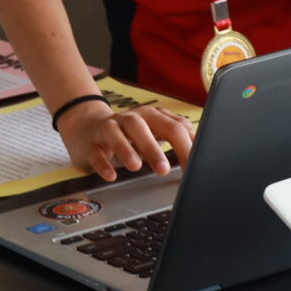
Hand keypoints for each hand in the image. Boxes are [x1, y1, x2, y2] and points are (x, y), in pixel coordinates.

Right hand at [56, 98, 197, 181]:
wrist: (87, 128)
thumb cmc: (128, 136)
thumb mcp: (154, 134)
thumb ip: (178, 140)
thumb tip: (203, 155)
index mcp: (152, 116)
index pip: (174, 127)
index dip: (186, 147)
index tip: (194, 168)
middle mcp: (131, 119)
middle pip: (145, 125)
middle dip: (155, 147)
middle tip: (164, 169)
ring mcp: (109, 129)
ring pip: (118, 133)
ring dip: (127, 149)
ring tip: (136, 166)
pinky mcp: (91, 143)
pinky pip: (96, 151)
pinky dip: (103, 163)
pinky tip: (111, 174)